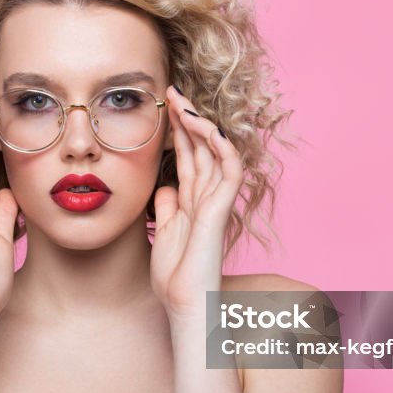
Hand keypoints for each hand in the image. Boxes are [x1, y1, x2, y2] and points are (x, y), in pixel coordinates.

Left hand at [150, 86, 243, 323]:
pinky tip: (206, 127)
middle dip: (188, 118)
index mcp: (194, 200)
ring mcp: (217, 202)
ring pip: (215, 152)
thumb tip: (164, 186)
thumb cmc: (176, 275)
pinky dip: (221, 147)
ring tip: (181, 101)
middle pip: (202, 147)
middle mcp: (208, 197)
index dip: (179, 131)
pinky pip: (228, 171)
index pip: (189, 156)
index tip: (164, 106)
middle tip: (171, 90)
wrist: (184, 303)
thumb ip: (167, 207)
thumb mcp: (163, 231)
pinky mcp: (222, 210)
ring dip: (200, 124)